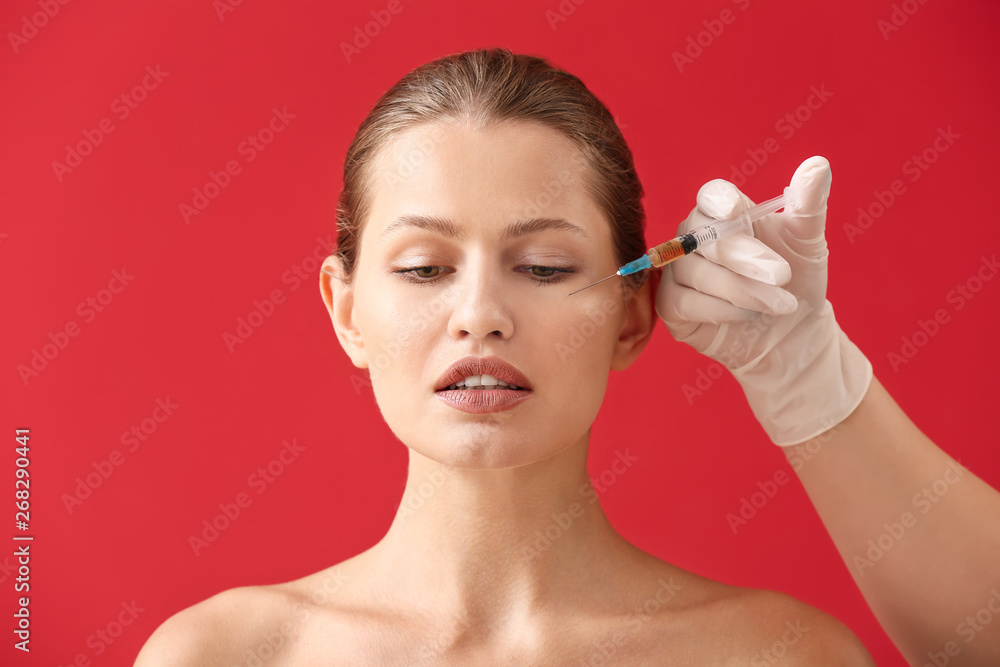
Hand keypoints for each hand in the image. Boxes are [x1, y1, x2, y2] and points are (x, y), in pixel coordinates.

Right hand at [655, 156, 871, 445]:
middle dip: (743, 256)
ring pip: (695, 272)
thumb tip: (818, 164)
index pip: (711, 196)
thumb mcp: (807, 242)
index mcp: (723, 212)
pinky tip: (749, 315)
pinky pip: (684, 302)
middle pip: (702, 236)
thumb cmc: (796, 280)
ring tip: (780, 304)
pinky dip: (720, 310)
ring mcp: (677, 271)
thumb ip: (808, 204)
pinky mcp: (671, 305)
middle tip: (782, 275)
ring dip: (741, 289)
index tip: (736, 212)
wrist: (791, 332)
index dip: (720, 202)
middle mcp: (693, 238)